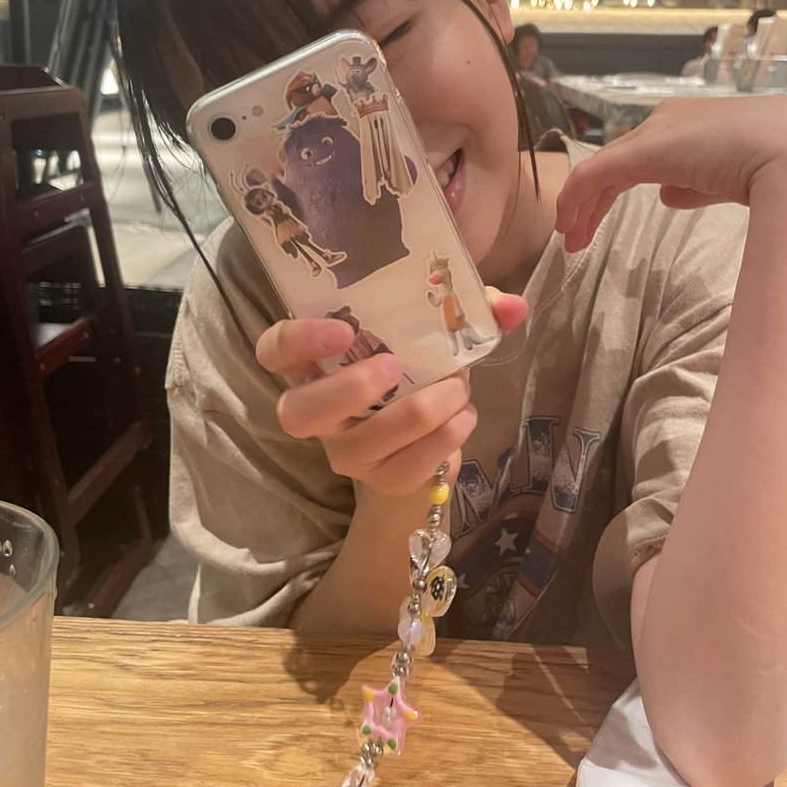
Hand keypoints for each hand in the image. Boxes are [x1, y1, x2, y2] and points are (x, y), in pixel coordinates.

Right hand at [257, 289, 526, 496]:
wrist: (427, 438)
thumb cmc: (419, 365)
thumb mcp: (435, 330)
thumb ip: (472, 309)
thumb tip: (512, 306)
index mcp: (317, 360)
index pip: (274, 350)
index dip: (298, 340)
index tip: (343, 329)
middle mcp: (319, 411)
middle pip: (297, 413)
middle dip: (346, 390)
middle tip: (392, 367)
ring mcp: (346, 451)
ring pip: (362, 444)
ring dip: (417, 412)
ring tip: (458, 388)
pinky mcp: (381, 480)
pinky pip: (405, 469)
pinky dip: (442, 442)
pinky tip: (464, 418)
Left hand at [556, 95, 786, 252]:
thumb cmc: (782, 166)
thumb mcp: (733, 176)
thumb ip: (698, 185)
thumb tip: (667, 196)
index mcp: (693, 124)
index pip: (642, 155)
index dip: (615, 188)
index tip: (600, 219)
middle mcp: (668, 121)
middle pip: (617, 161)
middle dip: (594, 198)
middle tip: (577, 232)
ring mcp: (655, 133)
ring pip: (602, 169)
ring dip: (583, 205)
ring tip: (571, 239)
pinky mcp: (643, 151)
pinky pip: (595, 175)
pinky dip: (576, 200)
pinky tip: (569, 227)